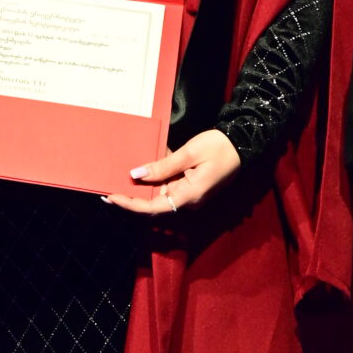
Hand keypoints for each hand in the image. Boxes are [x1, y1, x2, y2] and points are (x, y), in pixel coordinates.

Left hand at [104, 129, 241, 215]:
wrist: (243, 144)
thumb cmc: (218, 147)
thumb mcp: (188, 153)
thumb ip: (162, 166)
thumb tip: (136, 175)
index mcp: (189, 196)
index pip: (152, 209)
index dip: (130, 205)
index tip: (111, 197)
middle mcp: (188, 200)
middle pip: (154, 204)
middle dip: (132, 196)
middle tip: (109, 185)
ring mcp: (190, 195)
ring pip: (160, 194)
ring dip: (144, 185)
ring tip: (121, 175)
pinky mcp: (191, 187)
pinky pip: (169, 186)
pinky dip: (157, 177)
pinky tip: (146, 164)